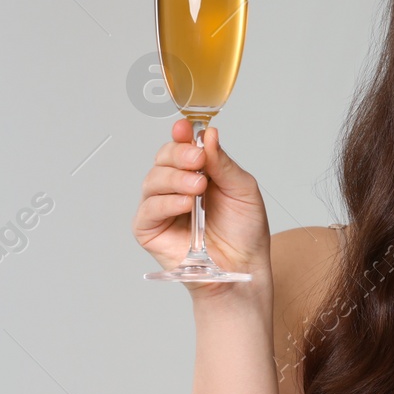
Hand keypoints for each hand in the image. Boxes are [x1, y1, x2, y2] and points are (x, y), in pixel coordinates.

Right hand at [132, 119, 270, 300]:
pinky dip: (166, 203)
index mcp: (196, 173)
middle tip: (198, 159)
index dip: (180, 136)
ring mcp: (160, 208)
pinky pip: (149, 209)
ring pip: (152, 181)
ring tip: (198, 186)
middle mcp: (174, 188)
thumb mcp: (243, 190)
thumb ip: (224, 164)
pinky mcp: (150, 230)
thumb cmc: (245, 231)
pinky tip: (185, 204)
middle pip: (163, 159)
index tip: (185, 127)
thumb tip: (209, 135)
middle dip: (178, 155)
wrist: (244, 265)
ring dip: (175, 179)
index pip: (180, 147)